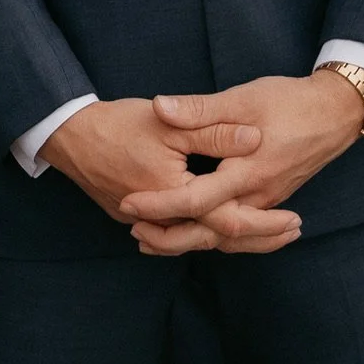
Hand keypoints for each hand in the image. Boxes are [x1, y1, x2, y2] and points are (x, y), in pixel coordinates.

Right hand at [41, 97, 296, 253]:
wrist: (69, 135)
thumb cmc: (119, 124)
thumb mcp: (170, 122)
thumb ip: (214, 130)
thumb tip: (254, 137)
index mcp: (176, 195)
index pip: (229, 221)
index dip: (264, 223)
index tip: (295, 220)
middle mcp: (163, 218)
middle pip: (218, 239)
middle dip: (258, 238)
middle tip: (292, 231)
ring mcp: (148, 223)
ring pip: (199, 240)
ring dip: (234, 238)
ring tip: (268, 232)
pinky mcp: (139, 218)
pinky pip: (180, 234)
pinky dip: (206, 233)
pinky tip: (220, 225)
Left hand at [119, 72, 363, 254]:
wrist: (336, 113)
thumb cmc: (291, 101)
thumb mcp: (243, 98)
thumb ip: (201, 108)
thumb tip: (161, 107)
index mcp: (246, 172)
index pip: (195, 200)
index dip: (159, 204)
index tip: (128, 203)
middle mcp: (257, 197)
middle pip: (209, 233)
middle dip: (169, 239)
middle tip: (135, 233)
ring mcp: (267, 203)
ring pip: (225, 237)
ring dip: (190, 241)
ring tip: (154, 239)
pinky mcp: (272, 201)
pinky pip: (239, 231)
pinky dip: (215, 237)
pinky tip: (197, 231)